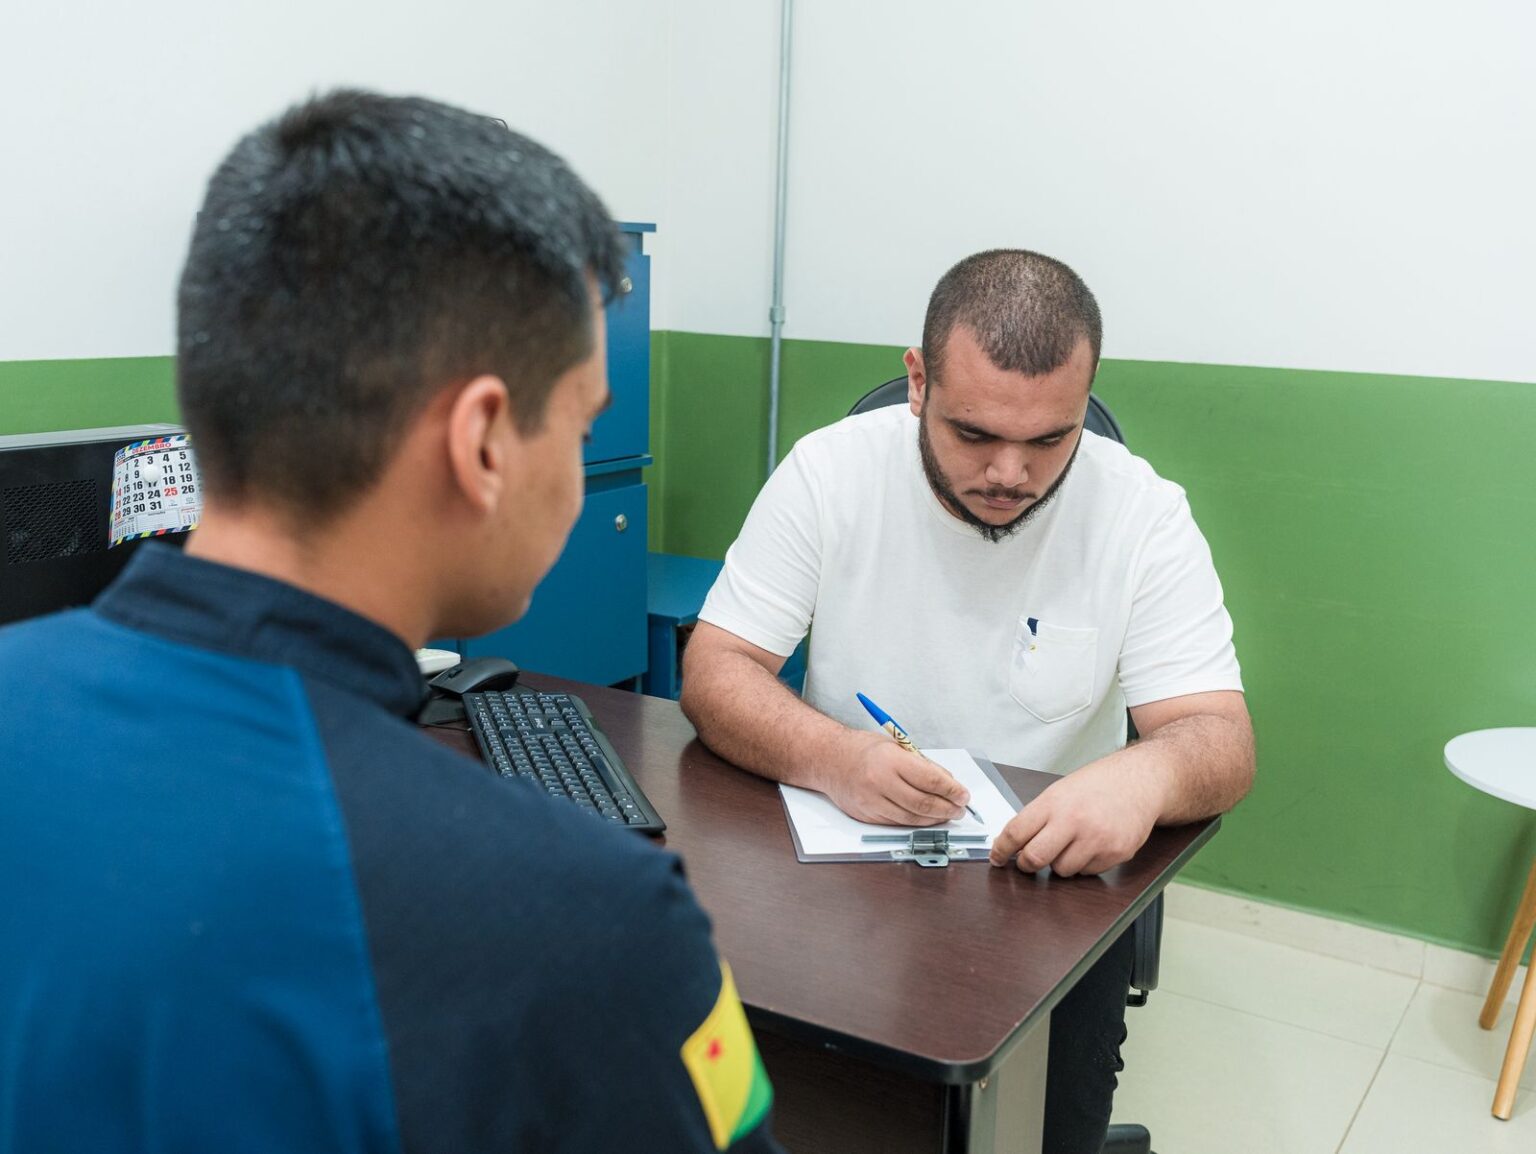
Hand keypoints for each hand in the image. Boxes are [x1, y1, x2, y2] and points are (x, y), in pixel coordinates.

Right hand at [819, 732, 970, 825]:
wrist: (829, 759)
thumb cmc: (863, 749)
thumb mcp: (896, 746)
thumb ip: (922, 765)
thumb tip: (949, 783)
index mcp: (890, 759)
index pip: (930, 780)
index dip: (952, 790)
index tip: (964, 795)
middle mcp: (879, 781)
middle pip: (923, 803)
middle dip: (948, 808)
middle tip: (960, 809)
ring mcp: (871, 801)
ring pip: (912, 818)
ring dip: (935, 819)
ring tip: (947, 815)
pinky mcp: (866, 815)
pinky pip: (897, 823)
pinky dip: (916, 822)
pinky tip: (927, 818)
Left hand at [989, 758, 1164, 876]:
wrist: (1141, 780)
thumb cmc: (1099, 784)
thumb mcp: (1061, 791)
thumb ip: (1039, 816)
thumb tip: (1014, 843)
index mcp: (1054, 802)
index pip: (1016, 832)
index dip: (1001, 850)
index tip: (997, 858)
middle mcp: (1074, 821)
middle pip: (1034, 858)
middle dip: (1026, 865)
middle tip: (1028, 861)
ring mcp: (1096, 839)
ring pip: (1061, 870)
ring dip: (1060, 863)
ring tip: (1072, 843)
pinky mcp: (1116, 854)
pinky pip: (1087, 873)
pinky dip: (1085, 864)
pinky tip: (1093, 844)